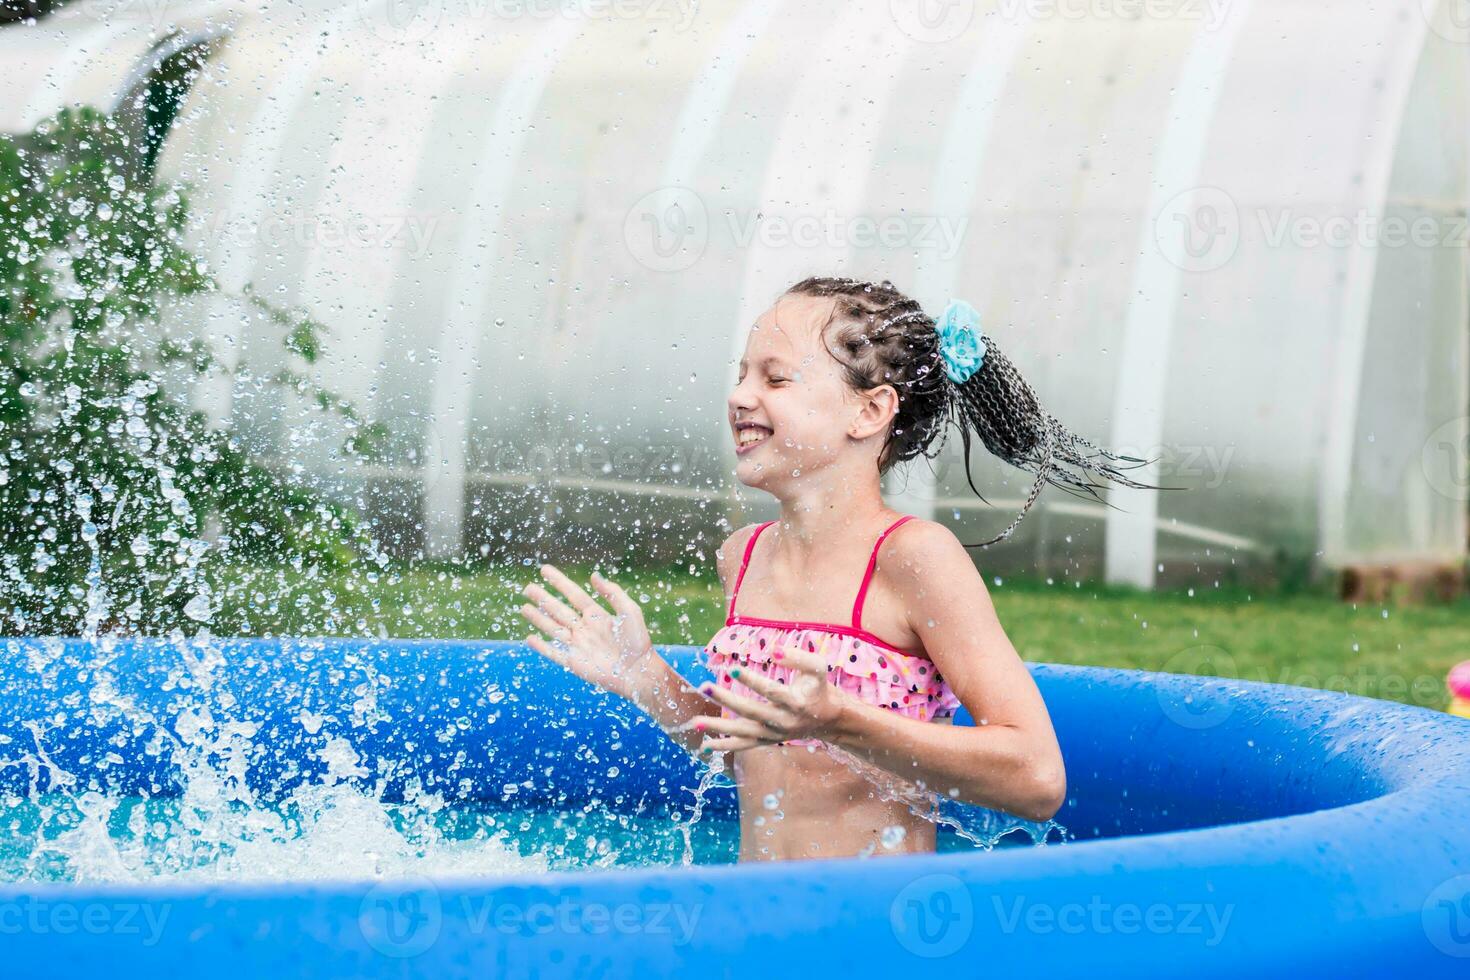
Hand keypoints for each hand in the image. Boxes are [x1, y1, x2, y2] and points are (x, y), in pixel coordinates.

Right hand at [518, 564, 657, 703]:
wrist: (638, 672)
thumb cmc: (638, 642)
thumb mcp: (629, 611)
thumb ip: (613, 593)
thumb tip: (594, 575)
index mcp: (597, 615)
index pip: (573, 594)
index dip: (559, 582)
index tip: (545, 570)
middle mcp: (584, 628)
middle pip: (558, 609)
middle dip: (542, 598)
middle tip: (527, 587)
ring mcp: (578, 645)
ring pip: (552, 628)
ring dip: (538, 618)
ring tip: (523, 607)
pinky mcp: (574, 662)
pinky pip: (554, 653)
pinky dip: (541, 647)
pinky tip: (529, 638)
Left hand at [680, 647, 852, 751]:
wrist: (828, 719)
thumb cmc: (819, 688)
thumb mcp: (817, 668)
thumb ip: (798, 657)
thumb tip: (773, 650)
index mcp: (796, 702)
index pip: (770, 691)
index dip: (751, 681)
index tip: (732, 669)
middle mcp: (783, 722)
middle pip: (751, 711)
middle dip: (726, 699)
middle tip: (704, 686)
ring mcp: (773, 734)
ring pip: (743, 732)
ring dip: (718, 727)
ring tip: (695, 721)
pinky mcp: (767, 741)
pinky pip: (743, 746)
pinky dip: (724, 747)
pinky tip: (704, 745)